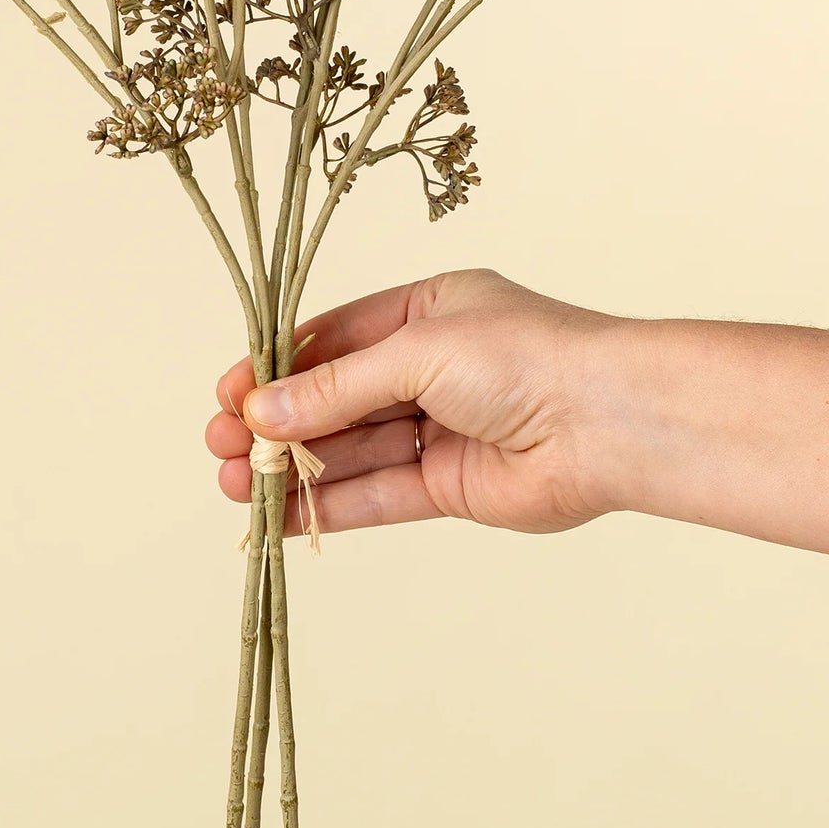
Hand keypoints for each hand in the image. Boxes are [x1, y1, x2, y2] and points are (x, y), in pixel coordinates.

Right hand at [206, 268, 621, 536]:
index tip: (227, 395)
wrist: (609, 422)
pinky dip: (329, 505)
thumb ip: (337, 388)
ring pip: (352, 451)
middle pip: (335, 399)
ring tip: (234, 485)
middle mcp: (433, 368)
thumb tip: (263, 412)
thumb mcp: (416, 352)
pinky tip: (280, 516)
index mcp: (428, 312)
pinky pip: (378, 495)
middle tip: (218, 446)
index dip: (277, 369)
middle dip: (275, 424)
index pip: (334, 340)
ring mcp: (442, 429)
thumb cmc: (525, 357)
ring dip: (292, 470)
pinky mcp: (452, 486)